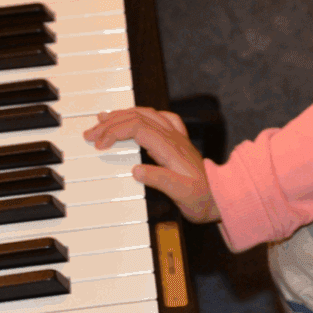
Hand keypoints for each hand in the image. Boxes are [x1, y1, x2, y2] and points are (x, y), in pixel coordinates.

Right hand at [82, 106, 218, 222]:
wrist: (221, 197)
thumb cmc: (202, 197)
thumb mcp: (180, 192)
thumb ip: (159, 179)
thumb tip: (136, 170)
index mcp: (170, 147)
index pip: (137, 127)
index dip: (114, 132)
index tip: (99, 143)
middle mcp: (173, 137)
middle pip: (137, 117)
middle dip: (111, 122)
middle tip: (91, 133)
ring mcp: (176, 137)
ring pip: (146, 114)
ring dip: (123, 115)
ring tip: (103, 118)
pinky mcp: (178, 142)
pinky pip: (160, 119)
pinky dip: (142, 115)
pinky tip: (136, 118)